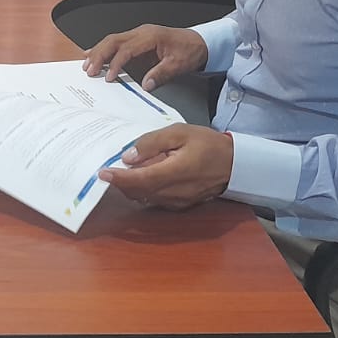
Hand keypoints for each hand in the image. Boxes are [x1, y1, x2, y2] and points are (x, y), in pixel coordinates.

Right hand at [82, 24, 208, 89]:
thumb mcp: (179, 64)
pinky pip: (117, 41)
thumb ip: (161, 74)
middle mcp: (142, 32)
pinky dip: (103, 48)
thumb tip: (146, 85)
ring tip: (86, 64)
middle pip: (114, 40)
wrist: (201, 42)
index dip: (116, 64)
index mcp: (151, 37)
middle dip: (99, 55)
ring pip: (112, 39)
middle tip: (89, 70)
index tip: (109, 78)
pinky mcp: (138, 39)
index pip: (127, 49)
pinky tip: (92, 53)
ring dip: (98, 51)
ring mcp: (139, 34)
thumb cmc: (190, 51)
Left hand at [98, 124, 233, 209]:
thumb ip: (153, 143)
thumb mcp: (180, 133)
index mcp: (175, 172)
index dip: (119, 178)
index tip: (102, 173)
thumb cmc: (208, 145)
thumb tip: (129, 156)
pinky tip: (140, 177)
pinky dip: (142, 190)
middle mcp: (174, 192)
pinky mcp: (179, 205)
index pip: (140, 179)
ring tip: (122, 171)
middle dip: (120, 182)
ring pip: (144, 197)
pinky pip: (154, 199)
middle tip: (108, 169)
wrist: (235, 165)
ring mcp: (176, 202)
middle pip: (138, 191)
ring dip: (130, 187)